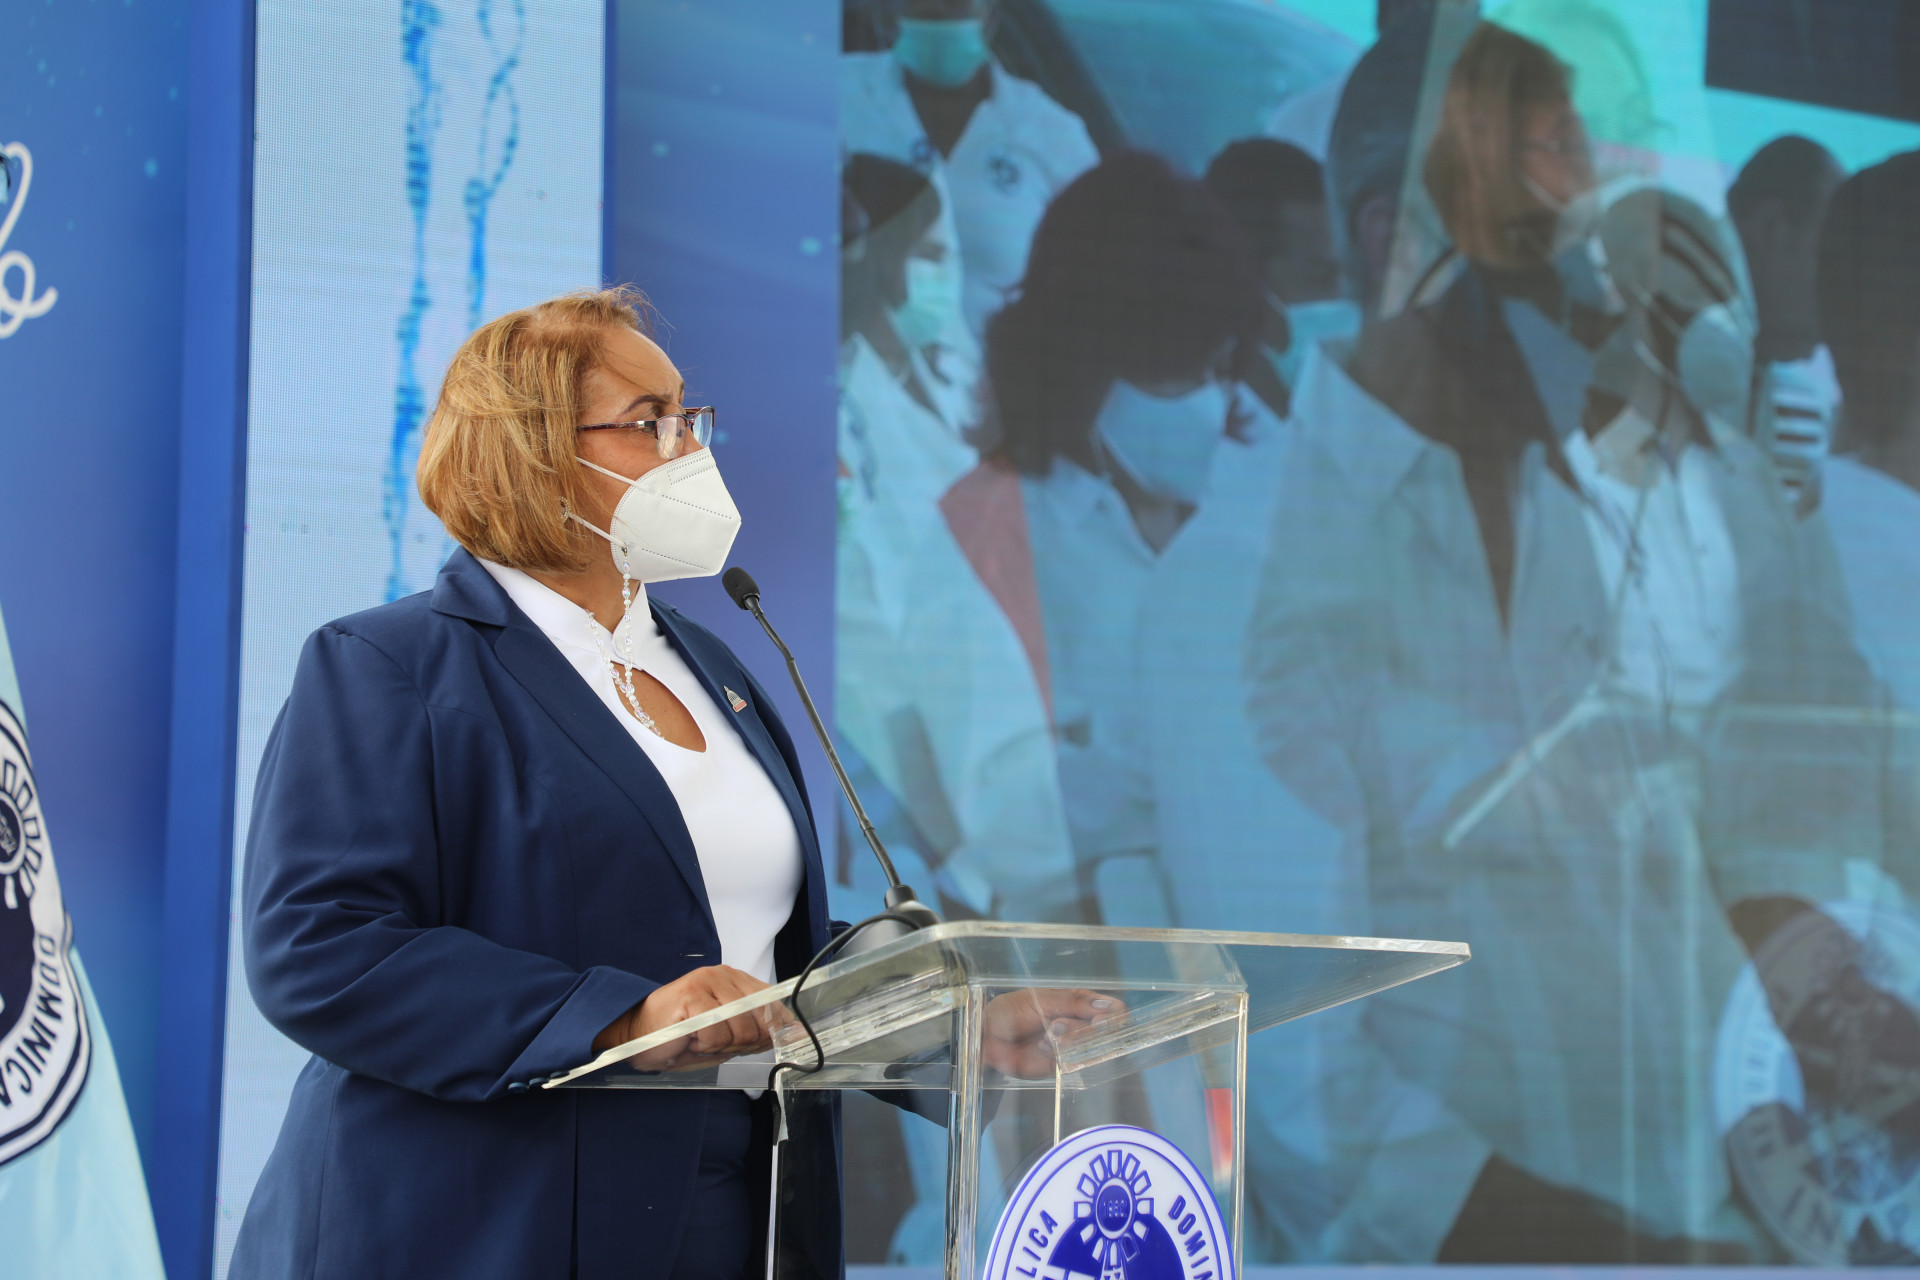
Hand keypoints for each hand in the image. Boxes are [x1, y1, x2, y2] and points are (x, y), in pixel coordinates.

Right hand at [594, 965, 773, 1069]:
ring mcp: (707, 982)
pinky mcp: (691, 995)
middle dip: (743, 1044)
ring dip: (721, 1046)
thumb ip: (757, 1032)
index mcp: (737, 981)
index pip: (774, 1005)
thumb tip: (794, 1034)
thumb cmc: (681, 1037)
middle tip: (718, 1045)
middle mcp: (725, 975)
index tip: (768, 1046)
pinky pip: (716, 1034)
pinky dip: (705, 1045)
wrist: (635, 1035)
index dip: (775, 1032)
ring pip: (740, 1029)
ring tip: (701, 1040)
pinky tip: (690, 1039)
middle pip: (761, 1021)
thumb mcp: (726, 1037)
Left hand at [981, 988, 1125, 1077]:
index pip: (1114, 1011)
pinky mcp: (1063, 1065)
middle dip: (1081, 1032)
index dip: (1113, 1018)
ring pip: (1092, 1051)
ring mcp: (1074, 1046)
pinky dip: (1060, 1058)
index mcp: (1080, 1002)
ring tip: (1044, 1039)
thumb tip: (1107, 1005)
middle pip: (1105, 1033)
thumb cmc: (1011, 1011)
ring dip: (1069, 1045)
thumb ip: (1073, 1002)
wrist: (988, 1037)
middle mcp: (1082, 1024)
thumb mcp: (1040, 1000)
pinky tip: (1042, 1050)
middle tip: (1056, 1028)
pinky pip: (1076, 1065)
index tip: (1098, 1023)